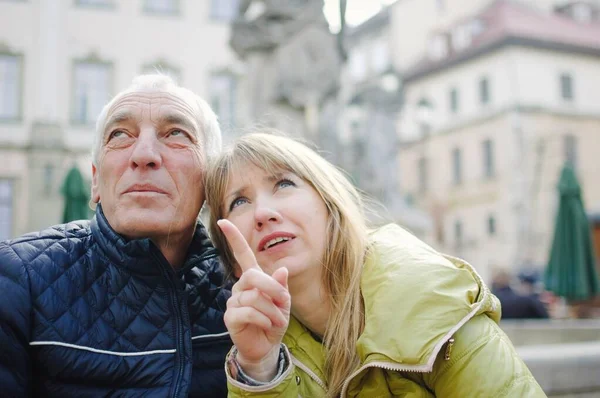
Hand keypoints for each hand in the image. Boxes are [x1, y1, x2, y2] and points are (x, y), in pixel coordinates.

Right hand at [217, 219, 290, 381]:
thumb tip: (281, 269)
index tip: (223, 221)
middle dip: (272, 288)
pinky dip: (263, 319)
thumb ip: (281, 286)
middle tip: (283, 301)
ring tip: (277, 321)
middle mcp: (240, 287)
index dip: (233, 238)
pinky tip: (267, 326)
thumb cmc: (274, 321)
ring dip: (272, 310)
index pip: (242, 254)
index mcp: (253, 278)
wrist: (266, 346)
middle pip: (253, 276)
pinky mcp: (230, 317)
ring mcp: (233, 301)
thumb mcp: (283, 303)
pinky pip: (248, 312)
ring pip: (254, 297)